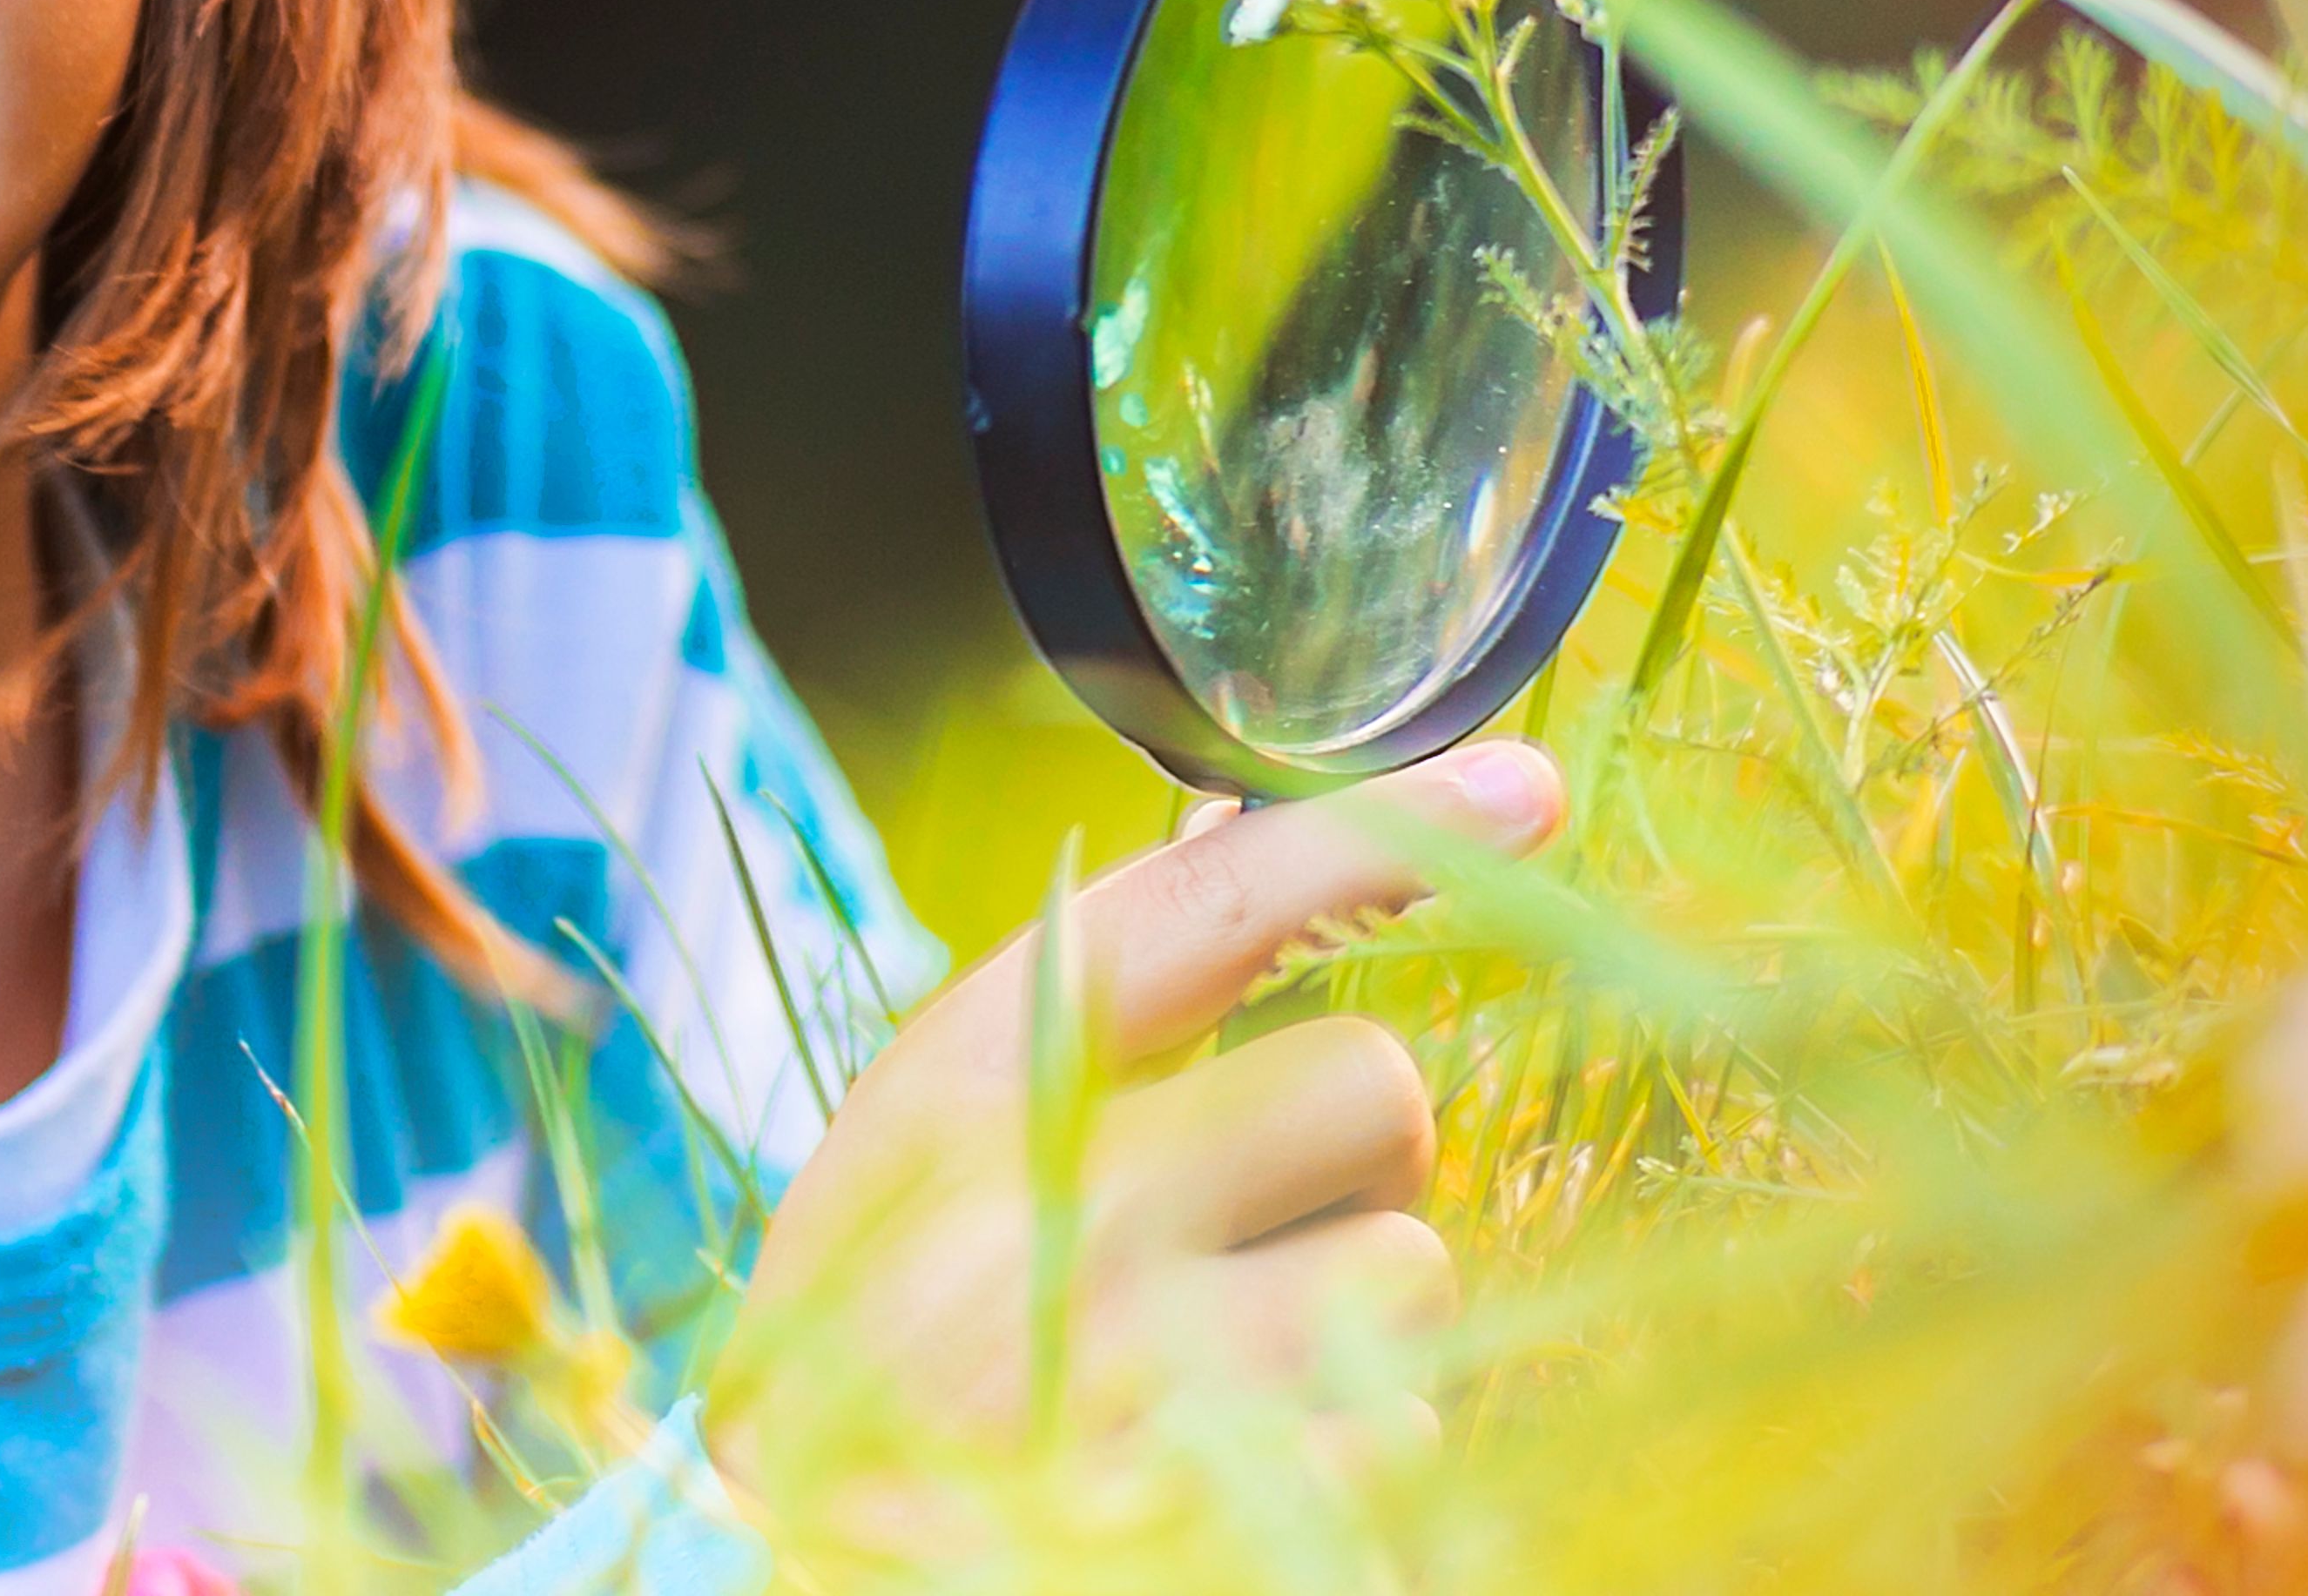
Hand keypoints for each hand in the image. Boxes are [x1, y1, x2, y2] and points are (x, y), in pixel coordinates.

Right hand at [718, 738, 1565, 1456]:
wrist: (782, 1552)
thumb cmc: (880, 1314)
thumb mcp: (936, 1135)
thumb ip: (1090, 1014)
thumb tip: (1248, 836)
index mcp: (970, 1087)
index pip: (1206, 913)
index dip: (1377, 833)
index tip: (1525, 787)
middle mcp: (1055, 1215)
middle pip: (1378, 1088)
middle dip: (1352, 1150)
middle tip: (1251, 1210)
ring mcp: (1146, 1380)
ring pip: (1414, 1269)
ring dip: (1353, 1309)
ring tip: (1219, 1354)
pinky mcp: (1233, 1512)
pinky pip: (1406, 1435)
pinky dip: (1347, 1449)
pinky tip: (1229, 1458)